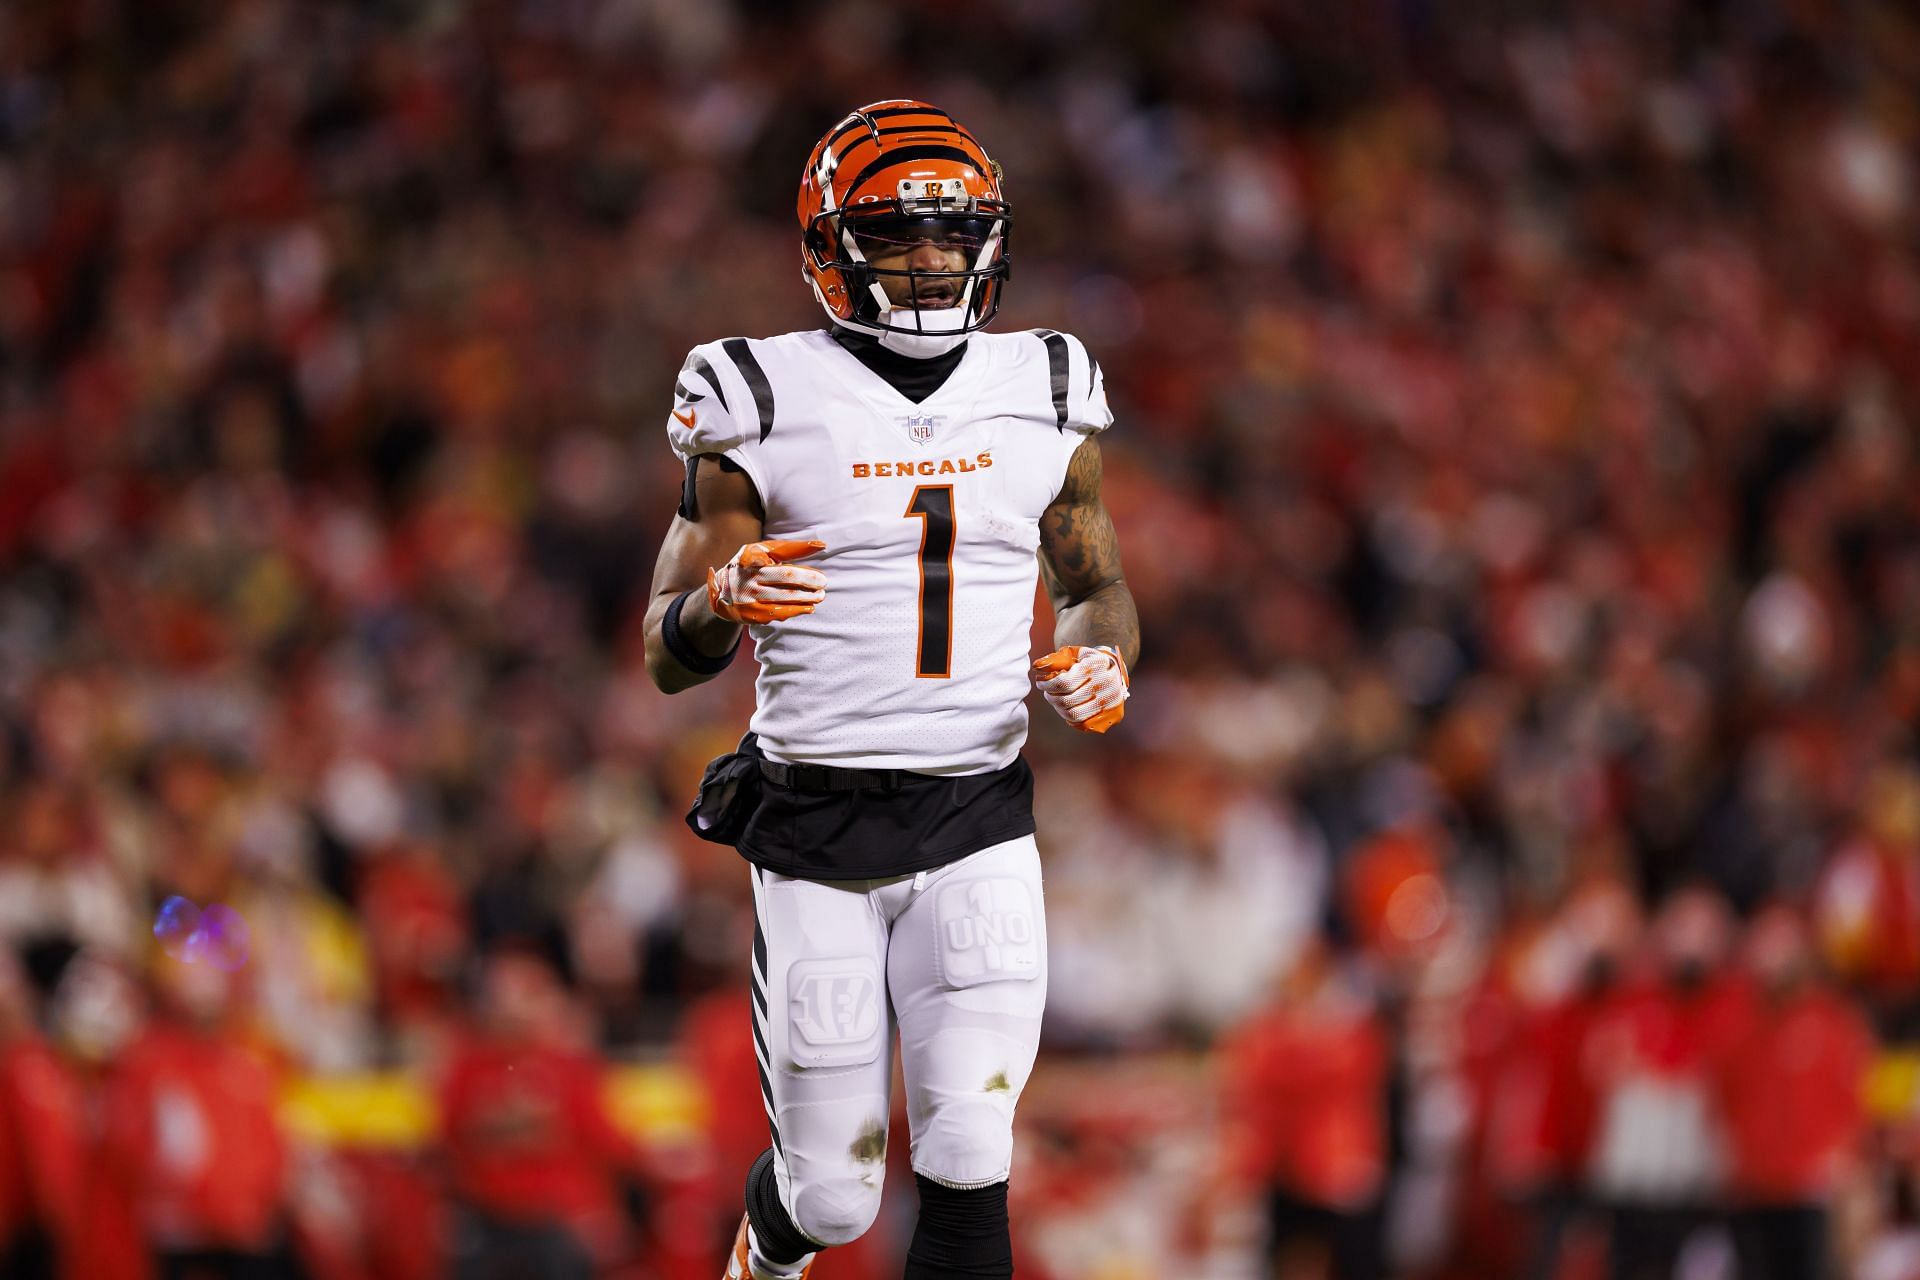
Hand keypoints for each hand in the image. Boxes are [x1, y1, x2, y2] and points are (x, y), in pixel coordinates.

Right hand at [707, 540, 826, 623]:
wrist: (721, 591)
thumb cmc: (750, 565)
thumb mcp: (763, 551)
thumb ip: (790, 549)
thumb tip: (821, 545)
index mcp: (751, 558)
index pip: (780, 557)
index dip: (802, 561)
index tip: (821, 563)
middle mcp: (749, 577)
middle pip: (785, 578)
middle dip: (808, 582)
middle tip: (823, 583)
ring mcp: (749, 598)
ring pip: (784, 598)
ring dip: (806, 598)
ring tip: (820, 596)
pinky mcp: (752, 615)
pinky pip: (779, 613)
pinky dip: (797, 610)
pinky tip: (809, 607)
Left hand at [1032, 645, 1128, 732]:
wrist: (1115, 670)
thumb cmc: (1089, 660)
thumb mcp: (1076, 653)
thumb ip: (1056, 659)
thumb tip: (1037, 666)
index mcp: (1096, 666)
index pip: (1065, 683)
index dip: (1047, 685)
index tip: (1040, 683)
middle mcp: (1105, 683)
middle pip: (1067, 700)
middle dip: (1051, 697)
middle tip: (1047, 692)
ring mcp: (1110, 700)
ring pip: (1073, 714)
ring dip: (1058, 708)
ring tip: (1055, 700)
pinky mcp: (1110, 713)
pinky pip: (1083, 722)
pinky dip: (1070, 717)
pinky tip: (1066, 708)